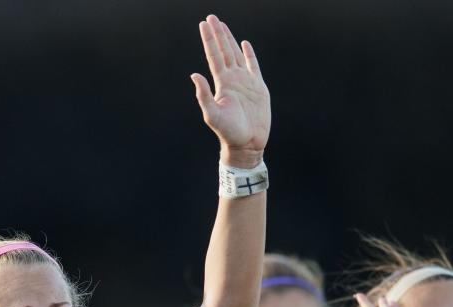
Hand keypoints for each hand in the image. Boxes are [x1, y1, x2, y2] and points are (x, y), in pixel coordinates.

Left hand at [192, 15, 269, 166]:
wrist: (247, 144)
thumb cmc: (229, 132)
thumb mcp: (213, 115)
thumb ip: (204, 95)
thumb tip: (194, 75)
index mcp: (221, 84)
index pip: (213, 56)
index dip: (208, 40)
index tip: (203, 24)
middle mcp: (232, 79)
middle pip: (223, 51)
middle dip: (217, 34)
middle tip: (211, 17)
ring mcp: (245, 82)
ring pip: (235, 55)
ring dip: (229, 40)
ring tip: (223, 26)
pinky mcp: (258, 87)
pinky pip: (253, 66)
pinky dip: (249, 54)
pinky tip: (244, 44)